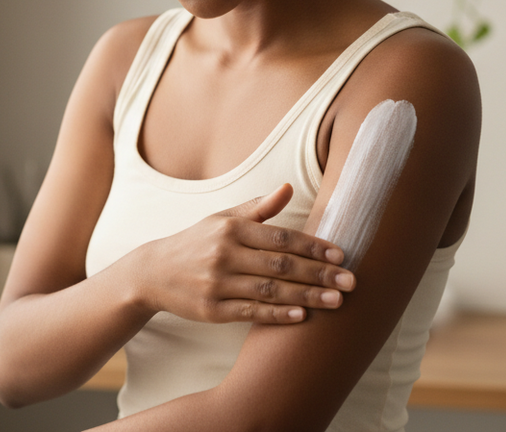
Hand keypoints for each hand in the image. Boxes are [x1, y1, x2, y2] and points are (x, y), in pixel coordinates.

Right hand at [135, 183, 355, 323]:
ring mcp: (217, 284)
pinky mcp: (211, 310)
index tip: (341, 255)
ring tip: (337, 301)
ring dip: (307, 296)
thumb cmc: (197, 242)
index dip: (313, 246)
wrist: (153, 273)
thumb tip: (289, 188)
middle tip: (351, 281)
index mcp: (231, 228)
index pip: (281, 237)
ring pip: (270, 290)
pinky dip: (277, 315)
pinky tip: (302, 316)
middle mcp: (224, 254)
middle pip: (281, 264)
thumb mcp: (222, 219)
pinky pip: (251, 313)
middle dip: (319, 273)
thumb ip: (258, 208)